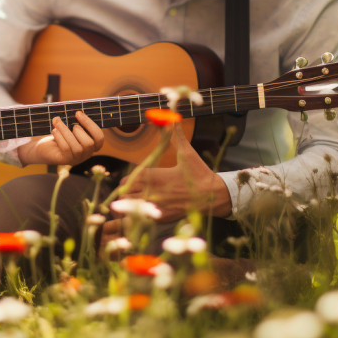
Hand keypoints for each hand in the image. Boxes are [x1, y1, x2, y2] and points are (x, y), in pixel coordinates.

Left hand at [17, 110, 104, 165]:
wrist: (44, 146)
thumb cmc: (60, 134)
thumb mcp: (70, 126)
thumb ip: (77, 121)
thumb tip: (77, 112)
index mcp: (92, 144)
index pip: (99, 137)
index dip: (90, 125)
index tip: (78, 113)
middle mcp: (86, 154)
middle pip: (89, 144)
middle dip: (78, 129)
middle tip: (68, 121)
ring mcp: (76, 159)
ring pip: (77, 147)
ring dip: (66, 131)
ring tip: (57, 121)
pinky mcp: (65, 160)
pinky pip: (66, 149)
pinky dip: (60, 137)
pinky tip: (54, 130)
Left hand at [115, 124, 231, 221]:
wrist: (213, 196)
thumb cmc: (199, 173)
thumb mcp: (187, 152)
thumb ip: (176, 134)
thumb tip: (171, 116)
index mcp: (154, 176)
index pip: (127, 180)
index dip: (128, 181)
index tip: (134, 180)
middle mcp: (152, 193)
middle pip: (124, 195)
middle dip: (126, 192)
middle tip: (134, 191)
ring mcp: (156, 208)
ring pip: (129, 209)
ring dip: (129, 206)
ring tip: (136, 203)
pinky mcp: (162, 219)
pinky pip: (140, 221)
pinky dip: (138, 218)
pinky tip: (146, 214)